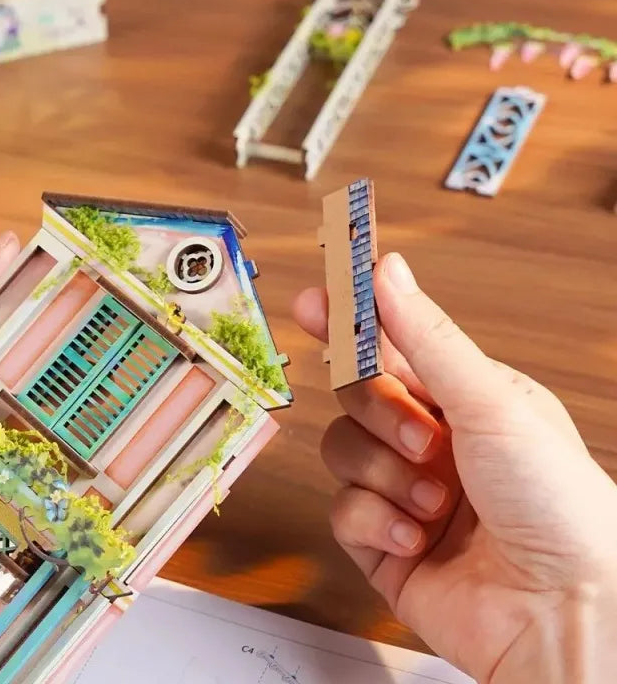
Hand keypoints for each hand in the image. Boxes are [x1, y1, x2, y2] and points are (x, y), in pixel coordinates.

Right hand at [294, 253, 616, 682]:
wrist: (568, 610)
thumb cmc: (558, 502)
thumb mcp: (491, 401)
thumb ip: (426, 337)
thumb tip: (388, 271)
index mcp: (459, 399)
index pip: (385, 346)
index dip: (345, 323)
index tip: (313, 303)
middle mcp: (427, 441)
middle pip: (353, 396)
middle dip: (380, 413)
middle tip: (423, 435)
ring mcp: (402, 491)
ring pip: (341, 451)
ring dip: (385, 473)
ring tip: (436, 499)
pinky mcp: (382, 542)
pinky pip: (341, 511)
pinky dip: (377, 521)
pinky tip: (419, 536)